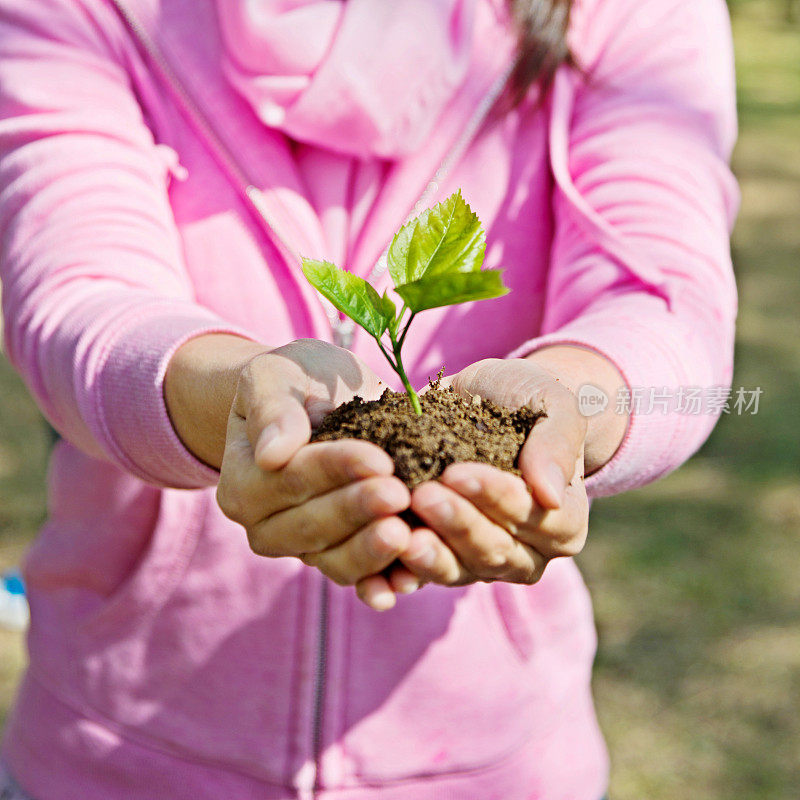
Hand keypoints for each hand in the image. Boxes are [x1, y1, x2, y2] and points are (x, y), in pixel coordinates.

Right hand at [215, 339, 412, 609]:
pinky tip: (410, 578)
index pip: (291, 479)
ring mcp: (304, 549)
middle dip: (358, 510)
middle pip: (312, 526)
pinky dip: (384, 581)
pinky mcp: (342, 557)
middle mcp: (267, 528)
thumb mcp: (278, 375)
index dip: (334, 470)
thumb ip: (273, 408)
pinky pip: (361, 577)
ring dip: (371, 551)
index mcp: (243, 485)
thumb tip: (271, 454)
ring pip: (336, 560)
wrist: (321, 398)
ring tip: (408, 534)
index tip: (378, 458)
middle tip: (399, 494)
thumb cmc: (297, 380)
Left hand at [391, 358, 588, 587]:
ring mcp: (484, 562)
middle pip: (495, 549)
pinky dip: (402, 572)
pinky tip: (379, 564)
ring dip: (430, 553)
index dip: (495, 496)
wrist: (488, 399)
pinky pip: (425, 574)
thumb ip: (557, 444)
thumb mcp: (553, 405)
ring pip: (460, 569)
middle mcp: (529, 553)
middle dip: (457, 523)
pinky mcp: (445, 561)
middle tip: (422, 496)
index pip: (533, 515)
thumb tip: (549, 495)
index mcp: (564, 520)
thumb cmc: (529, 399)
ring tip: (401, 534)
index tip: (457, 472)